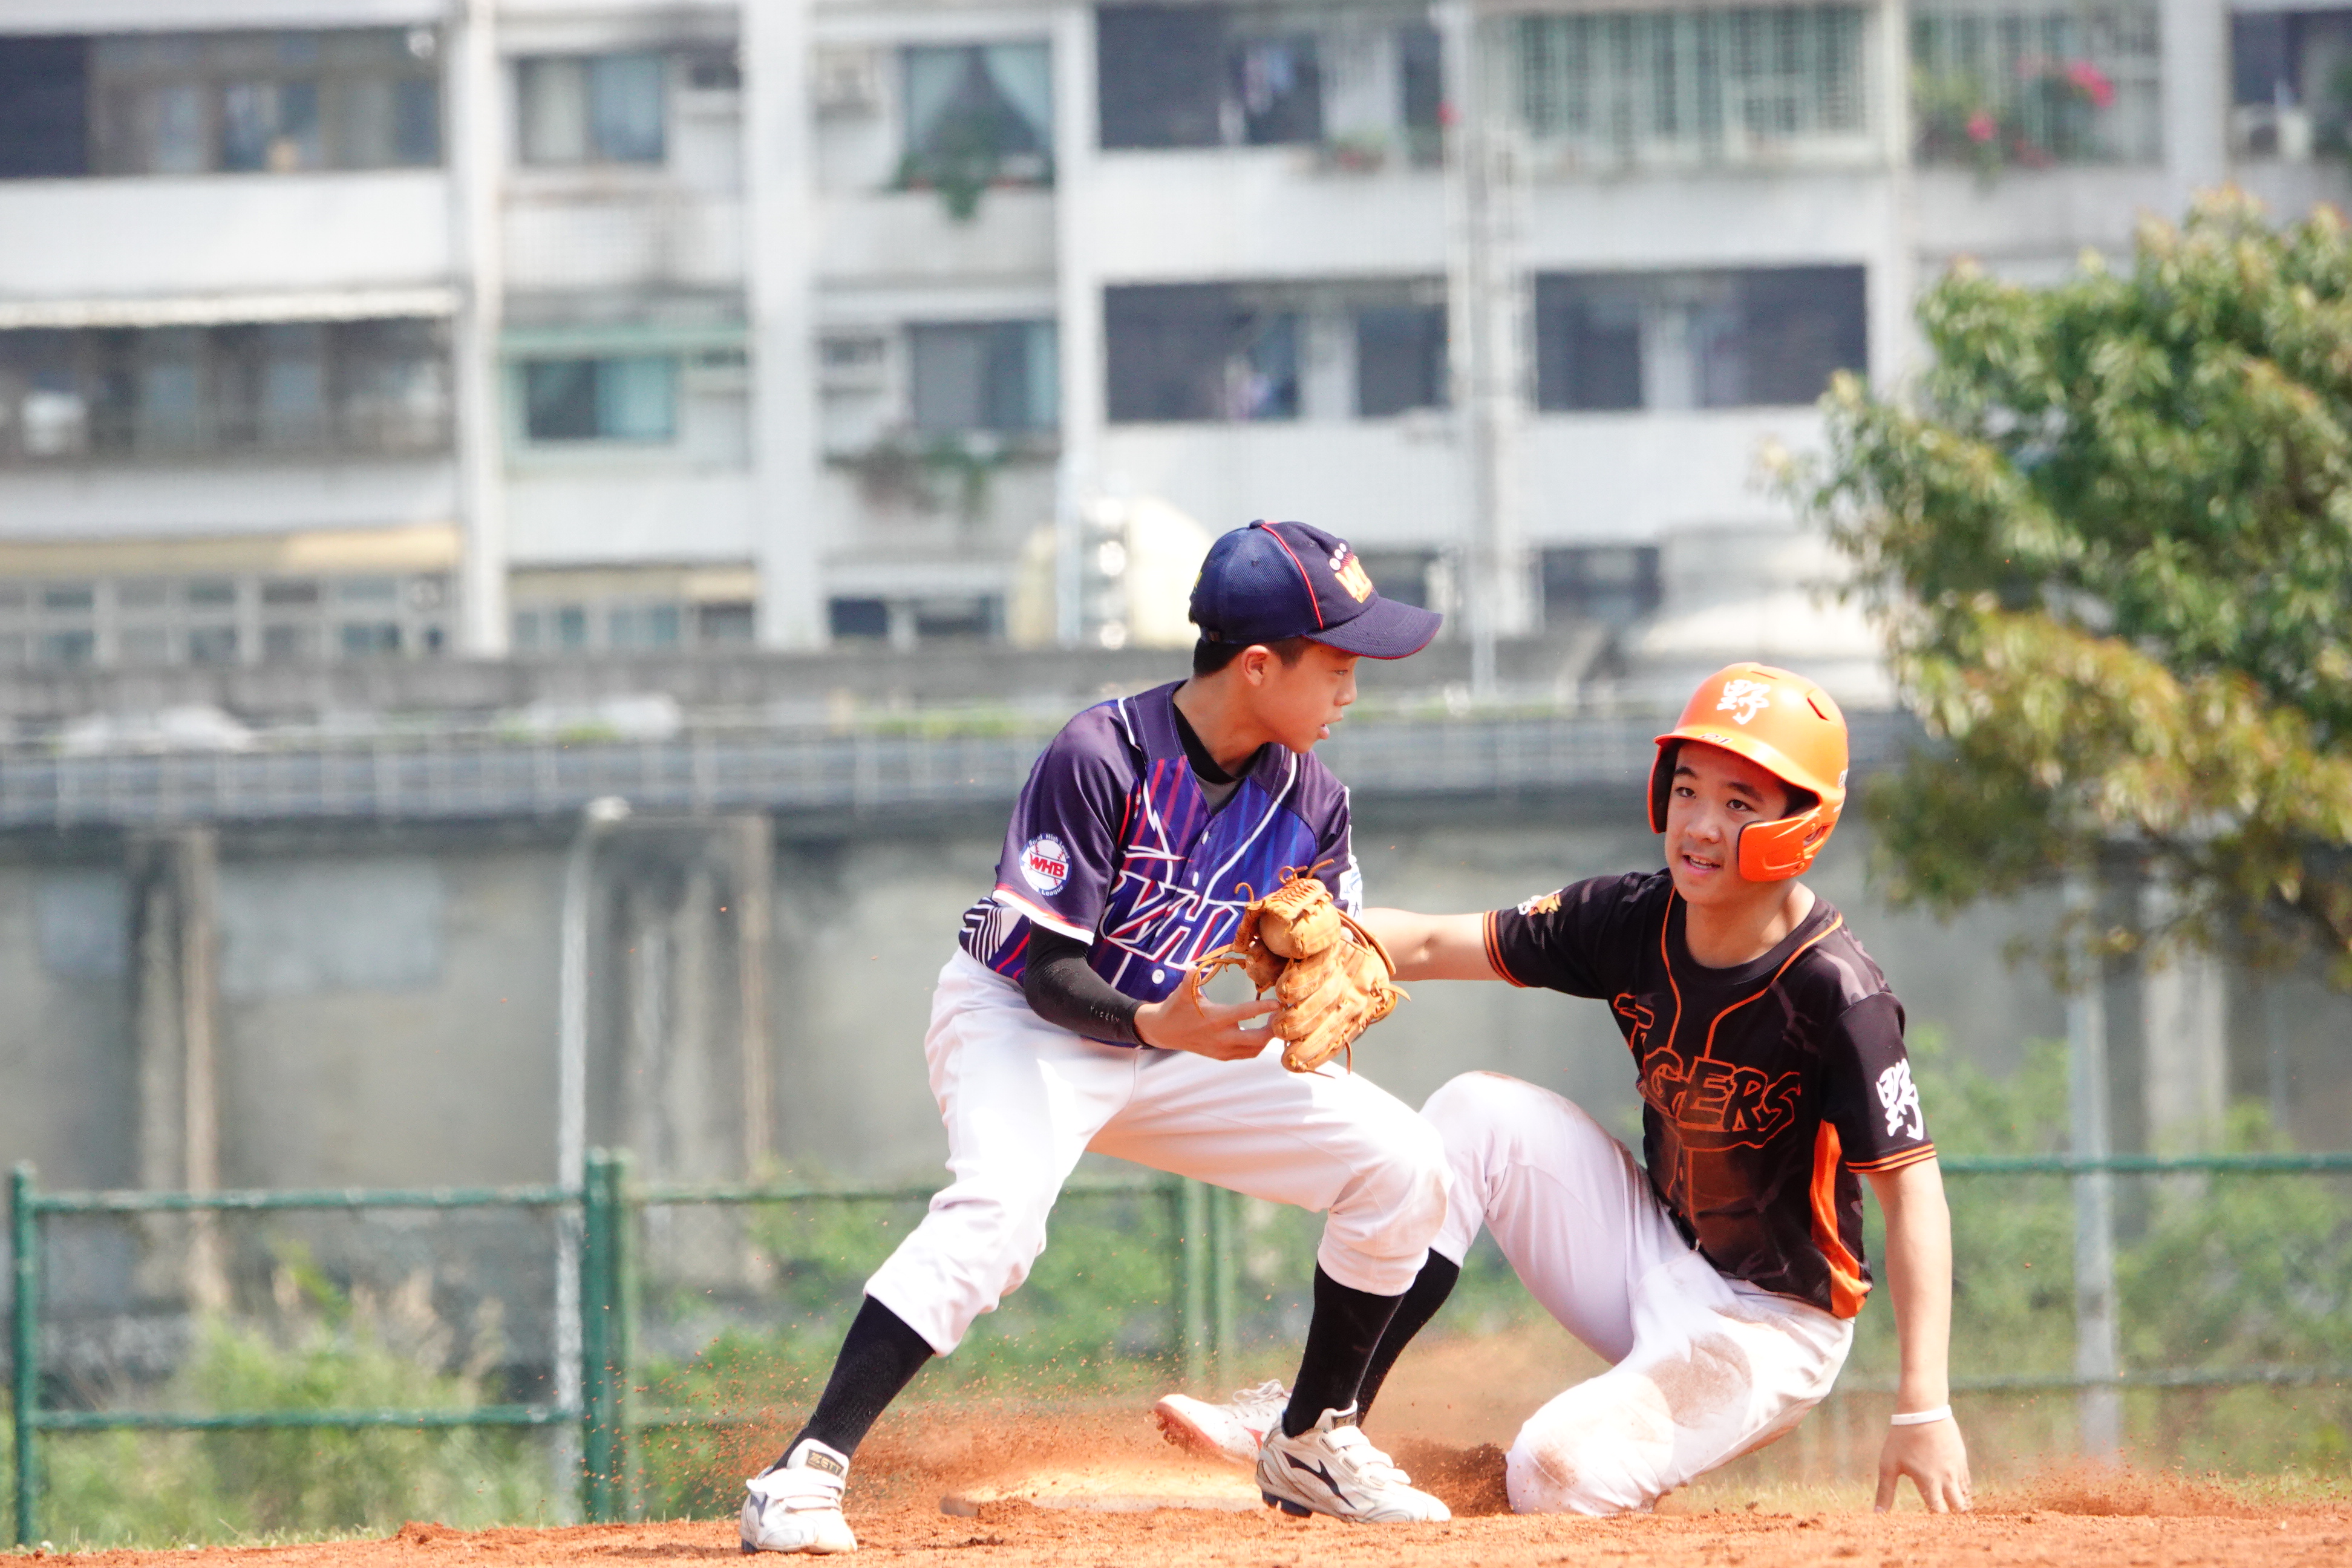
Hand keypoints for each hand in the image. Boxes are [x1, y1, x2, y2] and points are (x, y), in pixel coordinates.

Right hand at [1134, 970, 1275, 1059]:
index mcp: (1215, 1019)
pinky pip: (1246, 1054)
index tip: (1279, 1003)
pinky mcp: (1221, 1057)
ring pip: (1254, 1050)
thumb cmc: (1175, 1008)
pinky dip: (1257, 1046)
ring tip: (1274, 1024)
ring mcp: (1222, 1050)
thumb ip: (1190, 978)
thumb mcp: (1182, 993)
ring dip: (1267, 1039)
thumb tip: (1192, 965)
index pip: (1245, 1014)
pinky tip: (1262, 1034)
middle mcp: (1221, 1038)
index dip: (1264, 1008)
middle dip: (1273, 1029)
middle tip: (1282, 1016)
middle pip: (1257, 1039)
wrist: (1164, 1032)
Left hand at [1875, 1416, 1971, 1512]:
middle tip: (1944, 1519)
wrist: (1923, 1411)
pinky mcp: (1962, 1459)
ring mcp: (1957, 1468)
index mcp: (1929, 1482)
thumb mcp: (1888, 1465)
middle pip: (1958, 1508)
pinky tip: (1956, 1493)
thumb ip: (1885, 1492)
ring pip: (1966, 1496)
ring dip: (1960, 1504)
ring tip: (1951, 1509)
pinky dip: (1964, 1491)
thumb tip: (1878, 1514)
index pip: (1939, 1512)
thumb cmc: (1902, 1438)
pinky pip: (1967, 1482)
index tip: (1928, 1524)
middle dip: (1952, 1516)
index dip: (1935, 1521)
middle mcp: (1947, 1478)